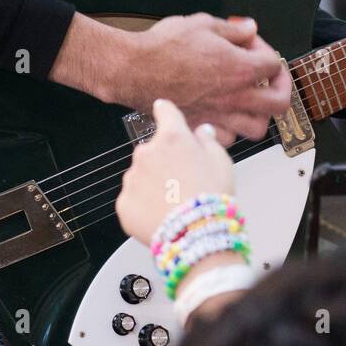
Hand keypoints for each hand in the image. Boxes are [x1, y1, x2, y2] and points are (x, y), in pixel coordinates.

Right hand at [54, 11, 290, 144]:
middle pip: (279, 103)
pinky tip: (223, 115)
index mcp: (240, 69)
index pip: (274, 64)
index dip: (266, 50)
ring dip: (259, 113)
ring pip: (257, 128)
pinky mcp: (199, 128)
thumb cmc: (162, 47)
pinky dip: (231, 130)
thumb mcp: (202, 24)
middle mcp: (234, 98)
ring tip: (250, 100)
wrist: (132, 70)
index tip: (251, 45)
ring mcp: (218, 117)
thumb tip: (250, 29)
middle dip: (280, 87)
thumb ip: (233, 30)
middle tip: (270, 78)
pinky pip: (228, 140)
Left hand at [117, 98, 235, 244]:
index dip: (166, 112)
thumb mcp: (221, 161)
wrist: (196, 234)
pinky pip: (132, 198)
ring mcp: (132, 178)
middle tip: (181, 179)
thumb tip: (201, 131)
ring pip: (141, 174)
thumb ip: (207, 141)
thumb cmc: (212, 197)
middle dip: (163, 159)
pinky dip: (143, 204)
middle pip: (152, 149)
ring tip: (173, 202)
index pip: (164, 111)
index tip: (163, 110)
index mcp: (172, 137)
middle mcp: (147, 152)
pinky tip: (161, 213)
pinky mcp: (124, 203)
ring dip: (152, 182)